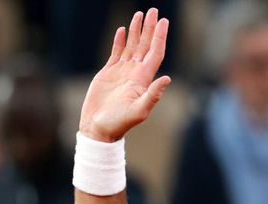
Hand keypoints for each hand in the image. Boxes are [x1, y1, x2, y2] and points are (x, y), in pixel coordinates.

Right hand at [79, 8, 170, 142]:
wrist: (100, 128)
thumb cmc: (120, 123)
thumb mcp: (139, 110)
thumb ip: (153, 95)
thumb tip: (167, 78)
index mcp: (143, 80)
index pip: (155, 53)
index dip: (159, 37)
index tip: (164, 21)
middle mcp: (135, 73)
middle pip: (145, 46)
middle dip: (150, 28)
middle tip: (154, 11)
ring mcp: (122, 72)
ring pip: (132, 46)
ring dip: (136, 31)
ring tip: (140, 15)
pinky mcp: (109, 73)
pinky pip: (116, 53)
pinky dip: (120, 41)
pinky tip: (123, 30)